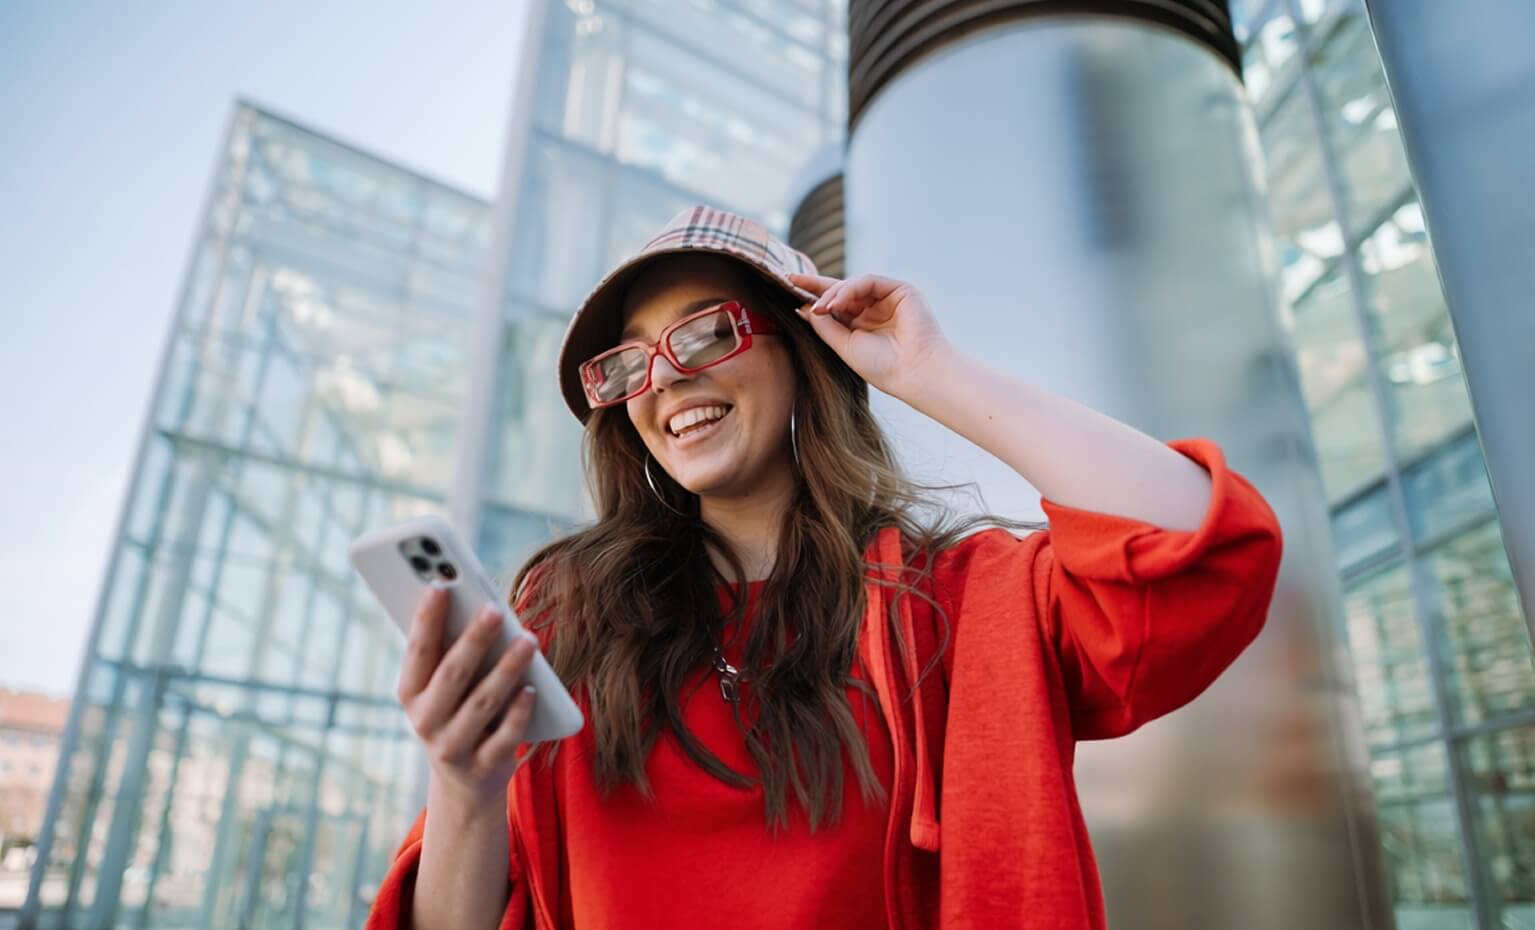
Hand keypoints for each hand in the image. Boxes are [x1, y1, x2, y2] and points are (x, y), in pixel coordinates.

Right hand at [397, 585, 539, 808]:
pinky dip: (519, 712)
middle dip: (474, 639)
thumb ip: (452, 651)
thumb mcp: (444, 686)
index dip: (426, 618)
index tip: (440, 583)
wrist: (464, 781)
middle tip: (495, 608)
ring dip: (507, 669)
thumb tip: (478, 605)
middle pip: (452, 674)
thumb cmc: (457, 711)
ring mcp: (452, 748)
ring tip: (528, 641)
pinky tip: (532, 689)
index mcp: (410, 694)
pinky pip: (504, 737)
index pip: (418, 651)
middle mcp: (424, 722)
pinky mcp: (482, 768)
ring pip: (482, 703)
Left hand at [785, 272, 950, 399]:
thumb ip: (825, 326)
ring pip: (852, 285)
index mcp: (861, 325)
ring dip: (833, 293)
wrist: (914, 372)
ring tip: (821, 307)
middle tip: (791, 280)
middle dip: (815, 285)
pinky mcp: (900, 290)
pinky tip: (837, 303)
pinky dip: (850, 289)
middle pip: (840, 291)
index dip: (812, 297)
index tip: (787, 290)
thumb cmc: (882, 367)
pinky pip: (868, 281)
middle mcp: (873, 310)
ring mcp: (887, 298)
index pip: (834, 306)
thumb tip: (803, 308)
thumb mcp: (844, 346)